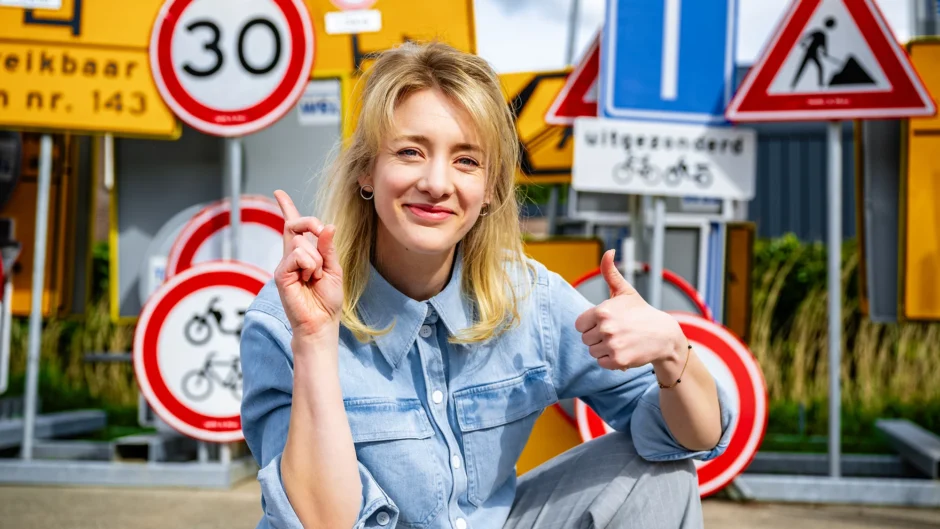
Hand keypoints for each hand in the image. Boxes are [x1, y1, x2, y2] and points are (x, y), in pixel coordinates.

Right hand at [272, 190, 343, 338]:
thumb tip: (327, 226)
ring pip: (301, 242)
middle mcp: (292, 256)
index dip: (287, 208)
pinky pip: (297, 255)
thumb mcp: (334, 269)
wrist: (322, 322)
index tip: (279, 193)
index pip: (293, 227)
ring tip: (315, 278)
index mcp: (305, 254)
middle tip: (321, 243)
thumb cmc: (327, 300)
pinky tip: (309, 279)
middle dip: (311, 224)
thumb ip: (328, 248)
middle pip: (297, 225)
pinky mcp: (281, 274)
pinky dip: (310, 265)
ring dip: (316, 259)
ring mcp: (285, 264)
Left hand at [574, 250, 685, 372]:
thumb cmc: (641, 312)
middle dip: (597, 337)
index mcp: (601, 311)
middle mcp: (605, 328)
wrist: (663, 335)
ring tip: (620, 341)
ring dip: (603, 349)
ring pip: (593, 351)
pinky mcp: (618, 360)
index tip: (605, 322)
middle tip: (616, 332)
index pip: (579, 325)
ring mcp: (612, 345)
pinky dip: (610, 360)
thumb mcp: (625, 291)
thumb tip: (609, 251)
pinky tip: (623, 351)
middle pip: (586, 339)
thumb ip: (610, 272)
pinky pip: (601, 362)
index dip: (591, 324)